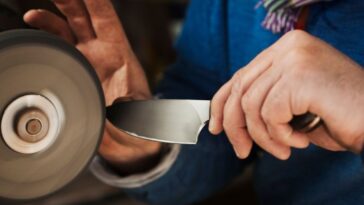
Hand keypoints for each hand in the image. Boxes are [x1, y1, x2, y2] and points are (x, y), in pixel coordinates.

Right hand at [24, 0, 160, 172]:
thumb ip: (129, 109)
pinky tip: (33, 24)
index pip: (106, 18)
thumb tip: (118, 106)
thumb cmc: (138, 123)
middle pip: (83, 16)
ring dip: (51, 14)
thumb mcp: (140, 113)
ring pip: (66, 26)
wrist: (127, 138)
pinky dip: (45, 31)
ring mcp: (86, 59)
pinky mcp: (74, 69)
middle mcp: (101, 51)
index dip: (94, 1)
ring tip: (34, 12)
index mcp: (120, 54)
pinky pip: (57, 43)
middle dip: (69, 0)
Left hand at [209, 30, 363, 159]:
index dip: (221, 103)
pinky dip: (280, 136)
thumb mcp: (291, 104)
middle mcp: (289, 47)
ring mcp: (294, 58)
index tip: (216, 127)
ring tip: (284, 149)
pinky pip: (270, 114)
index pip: (240, 76)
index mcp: (286, 49)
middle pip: (241, 90)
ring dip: (264, 137)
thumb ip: (262, 99)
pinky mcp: (300, 76)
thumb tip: (225, 117)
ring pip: (252, 105)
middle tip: (242, 151)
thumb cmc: (337, 114)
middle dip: (236, 126)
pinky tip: (301, 140)